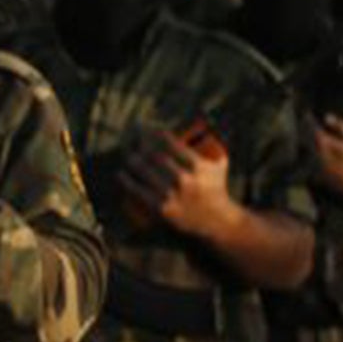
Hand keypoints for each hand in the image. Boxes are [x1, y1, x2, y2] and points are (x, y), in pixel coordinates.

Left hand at [120, 129, 236, 239]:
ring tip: (127, 154)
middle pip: (151, 154)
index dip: (153, 132)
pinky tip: (122, 172)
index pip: (168, 142)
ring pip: (141, 170)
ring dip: (130, 159)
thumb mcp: (220, 162)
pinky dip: (126, 180)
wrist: (216, 220)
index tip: (147, 128)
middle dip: (139, 143)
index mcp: (196, 166)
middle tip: (133, 139)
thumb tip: (200, 121)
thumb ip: (214, 141)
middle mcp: (183, 180)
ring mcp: (170, 195)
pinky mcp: (160, 209)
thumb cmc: (215, 186)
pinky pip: (137, 190)